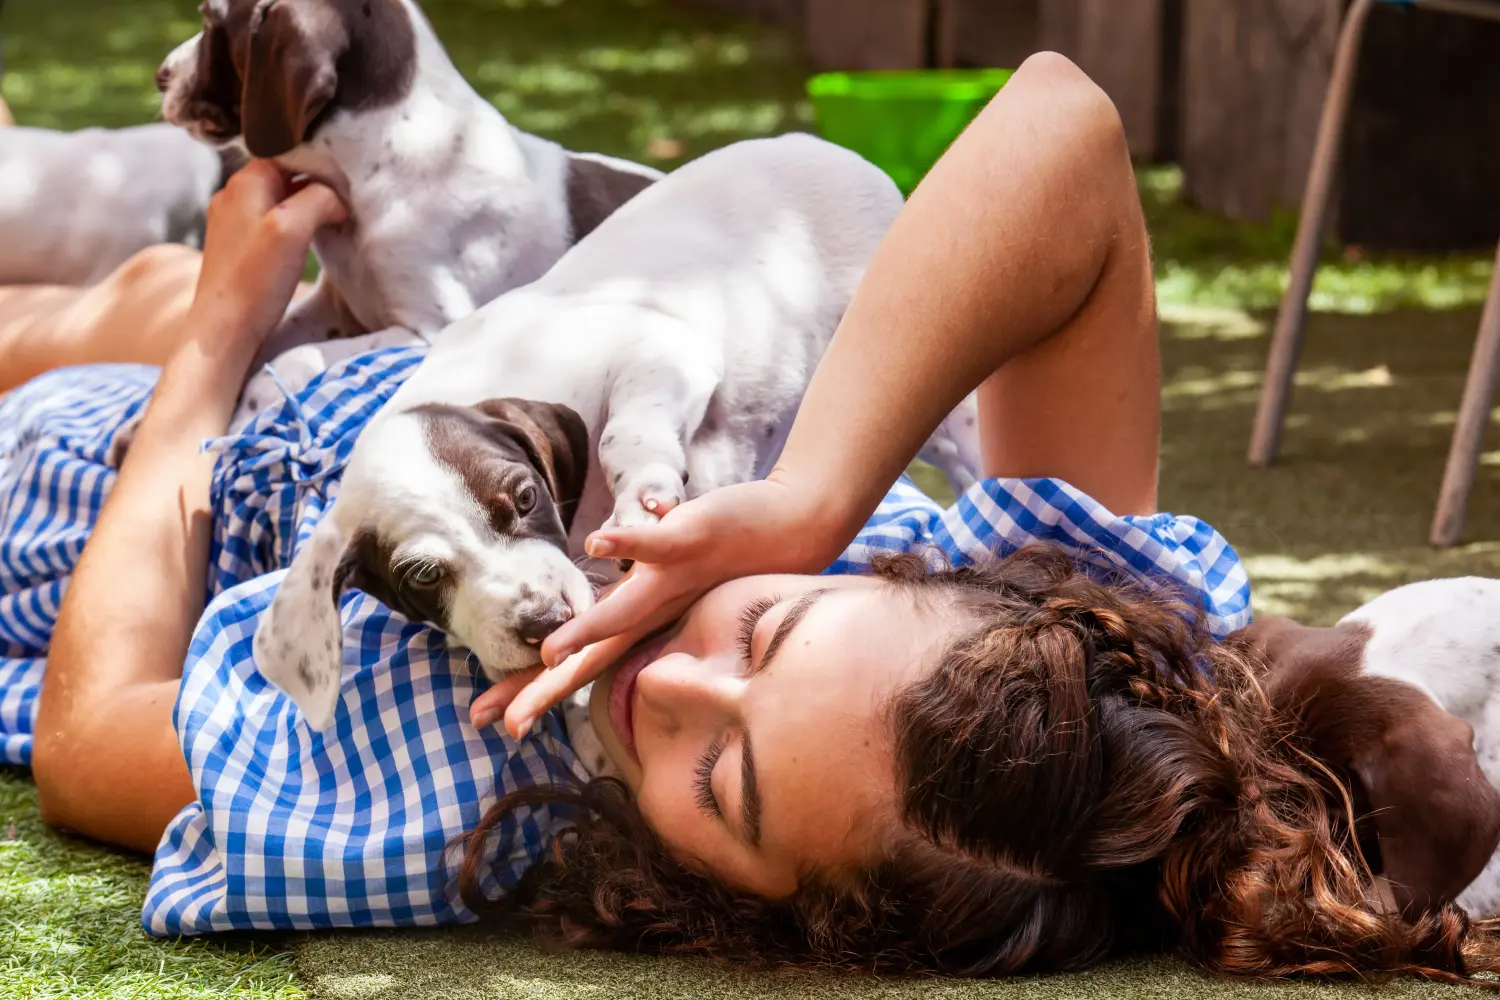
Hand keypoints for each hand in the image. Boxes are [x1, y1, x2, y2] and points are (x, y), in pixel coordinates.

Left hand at [183, 159, 345, 365]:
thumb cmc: (255, 280)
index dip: (322, 162)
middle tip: (346, 202)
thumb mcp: (293, 228)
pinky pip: (271, 222)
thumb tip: (336, 197)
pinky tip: (307, 243)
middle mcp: (233, 194)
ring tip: (332, 222)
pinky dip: (293, 226)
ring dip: (307, 207)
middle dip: (316, 184)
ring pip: (279, 198)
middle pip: (285, 173)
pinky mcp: (237, 246)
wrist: (223, 331)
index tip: (347, 182)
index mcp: (245, 181)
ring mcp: (232, 220)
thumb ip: (318, 198)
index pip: (289, 150)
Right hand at [469, 475, 858, 737]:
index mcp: (640, 625)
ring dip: (584, 630)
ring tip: (546, 651)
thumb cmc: (724, 561)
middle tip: (510, 726)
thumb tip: (594, 624)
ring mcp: (671, 579)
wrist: (792, 529)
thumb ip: (629, 603)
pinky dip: (626, 539)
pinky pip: (654, 541)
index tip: (489, 724)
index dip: (531, 691)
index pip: (576, 667)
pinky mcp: (690, 540)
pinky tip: (596, 540)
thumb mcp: (667, 590)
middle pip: (589, 658)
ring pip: (621, 611)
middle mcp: (651, 613)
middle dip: (545, 690)